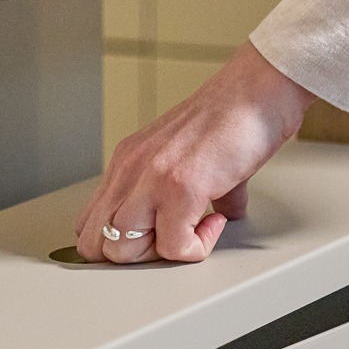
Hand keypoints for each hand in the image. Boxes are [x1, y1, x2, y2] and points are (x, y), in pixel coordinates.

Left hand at [75, 42, 313, 263]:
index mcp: (127, 162)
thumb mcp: (193, 157)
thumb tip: (218, 217)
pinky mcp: (180, 187)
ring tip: (194, 232)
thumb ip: (193, 192)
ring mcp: (151, 178)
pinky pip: (173, 247)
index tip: (154, 242)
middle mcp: (130, 169)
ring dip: (161, 255)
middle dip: (136, 257)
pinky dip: (197, 247)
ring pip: (122, 250)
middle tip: (174, 241)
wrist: (258, 91)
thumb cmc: (232, 118)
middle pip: (96, 244)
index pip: (89, 223)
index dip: (119, 245)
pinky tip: (216, 221)